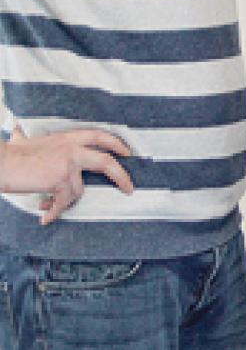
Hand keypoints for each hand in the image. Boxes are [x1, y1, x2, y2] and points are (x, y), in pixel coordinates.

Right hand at [0, 127, 133, 223]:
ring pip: (77, 190)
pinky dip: (55, 211)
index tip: (126, 152)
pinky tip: (47, 217)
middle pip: (106, 161)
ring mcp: (68, 164)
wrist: (0, 164)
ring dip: (62, 200)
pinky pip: (63, 201)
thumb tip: (18, 133)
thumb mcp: (23, 140)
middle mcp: (71, 149)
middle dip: (121, 176)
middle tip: (129, 187)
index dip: (115, 143)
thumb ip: (27, 138)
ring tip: (48, 204)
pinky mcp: (61, 180)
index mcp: (66, 138)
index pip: (98, 136)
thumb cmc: (9, 155)